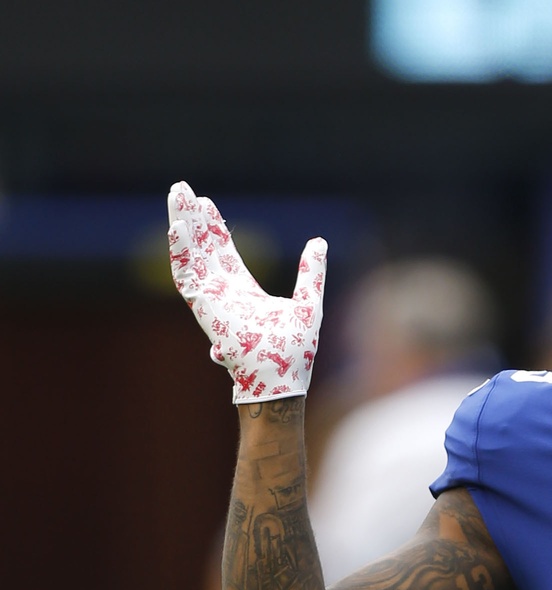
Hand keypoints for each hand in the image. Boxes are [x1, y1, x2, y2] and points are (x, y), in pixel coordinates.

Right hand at [167, 181, 327, 403]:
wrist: (282, 380)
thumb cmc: (294, 352)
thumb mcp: (308, 302)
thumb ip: (310, 273)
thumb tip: (319, 242)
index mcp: (244, 292)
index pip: (223, 253)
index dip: (215, 228)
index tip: (206, 202)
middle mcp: (224, 294)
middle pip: (203, 248)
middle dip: (193, 219)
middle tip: (182, 189)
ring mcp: (212, 300)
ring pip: (191, 255)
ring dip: (182, 226)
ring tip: (176, 196)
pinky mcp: (205, 308)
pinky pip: (187, 276)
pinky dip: (180, 251)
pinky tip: (177, 226)